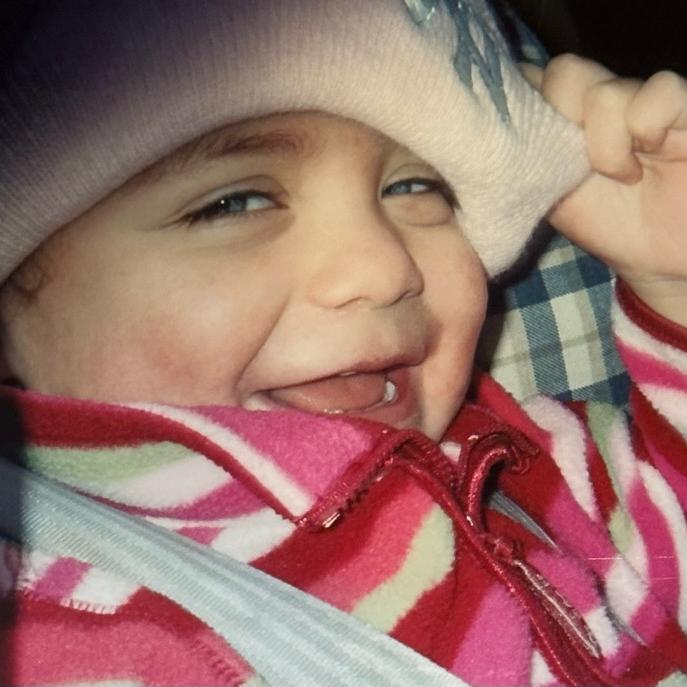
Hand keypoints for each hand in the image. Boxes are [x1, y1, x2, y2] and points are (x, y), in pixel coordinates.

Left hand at [523, 55, 686, 326]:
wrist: (658, 257)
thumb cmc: (607, 227)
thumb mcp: (547, 198)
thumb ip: (516, 166)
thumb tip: (468, 151)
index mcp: (563, 120)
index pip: (531, 81)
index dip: (520, 103)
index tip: (514, 141)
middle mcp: (600, 102)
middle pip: (562, 74)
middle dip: (561, 122)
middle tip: (572, 164)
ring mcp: (640, 101)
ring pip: (604, 89)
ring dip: (603, 141)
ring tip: (619, 175)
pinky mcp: (682, 108)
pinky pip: (659, 91)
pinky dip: (645, 128)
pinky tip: (647, 158)